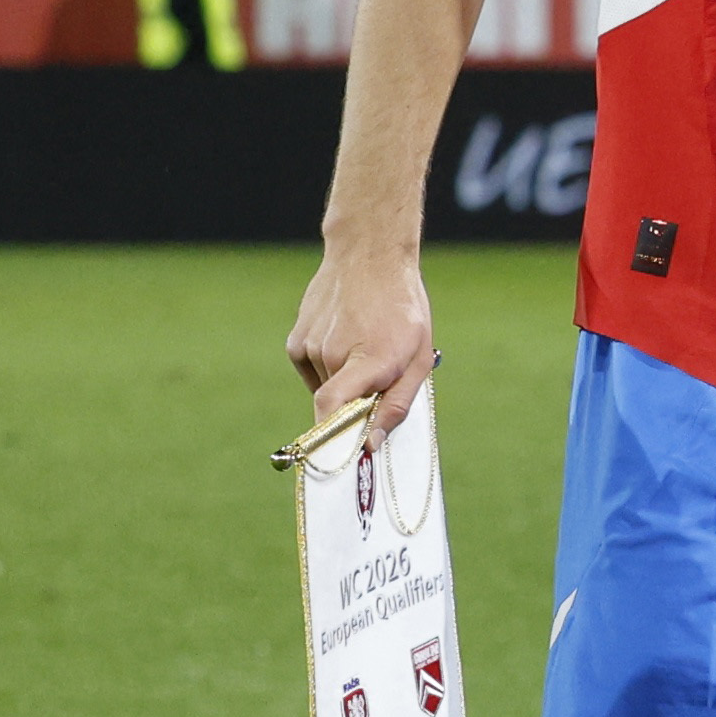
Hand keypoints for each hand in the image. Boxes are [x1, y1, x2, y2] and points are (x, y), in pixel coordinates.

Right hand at [287, 247, 436, 442]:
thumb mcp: (419, 358)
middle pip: (340, 406)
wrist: (369, 258)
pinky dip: (329, 369)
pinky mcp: (295, 343)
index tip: (337, 458)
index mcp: (371, 359)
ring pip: (328, 388)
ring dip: (347, 381)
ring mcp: (309, 348)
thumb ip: (397, 404)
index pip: (335, 409)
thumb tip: (371, 444)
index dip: (333, 438)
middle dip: (359, 405)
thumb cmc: (403, 309)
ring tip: (367, 345)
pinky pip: (313, 373)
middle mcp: (333, 355)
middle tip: (382, 378)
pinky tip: (346, 340)